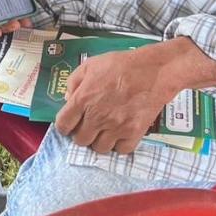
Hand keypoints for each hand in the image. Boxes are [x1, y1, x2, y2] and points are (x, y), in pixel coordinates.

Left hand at [54, 46, 175, 154]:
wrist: (152, 71)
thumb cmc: (120, 65)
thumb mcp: (89, 65)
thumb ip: (73, 83)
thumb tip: (67, 100)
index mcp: (83, 99)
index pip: (63, 125)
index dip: (64, 126)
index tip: (68, 124)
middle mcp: (97, 117)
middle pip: (80, 140)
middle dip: (81, 134)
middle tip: (88, 126)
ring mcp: (116, 127)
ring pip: (99, 148)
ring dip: (99, 141)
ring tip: (104, 130)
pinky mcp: (133, 133)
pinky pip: (120, 150)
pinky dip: (118, 144)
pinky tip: (119, 133)